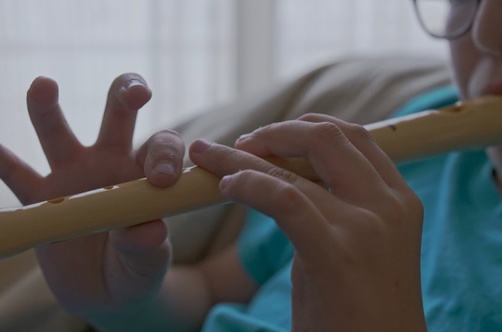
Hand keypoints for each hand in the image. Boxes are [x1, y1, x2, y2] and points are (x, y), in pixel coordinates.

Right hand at [0, 74, 184, 316]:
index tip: (161, 179)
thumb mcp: (148, 264)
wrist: (104, 293)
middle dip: (125, 95)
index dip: (165, 155)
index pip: (159, 146)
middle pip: (118, 117)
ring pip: (58, 136)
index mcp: (144, 175)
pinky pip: (14, 174)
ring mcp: (72, 178)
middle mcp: (110, 165)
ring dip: (48, 109)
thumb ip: (147, 246)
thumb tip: (148, 230)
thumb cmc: (136, 270)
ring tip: (43, 85)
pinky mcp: (38, 201)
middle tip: (136, 93)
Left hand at [189, 114, 425, 331]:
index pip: (352, 136)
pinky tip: (226, 187)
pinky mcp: (337, 252)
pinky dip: (249, 184)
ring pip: (294, 166)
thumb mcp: (354, 244)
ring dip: (242, 156)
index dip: (303, 128)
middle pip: (327, 136)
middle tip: (239, 143)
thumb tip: (286, 175)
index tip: (267, 138)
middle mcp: (389, 203)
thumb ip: (334, 205)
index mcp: (397, 198)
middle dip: (276, 131)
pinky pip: (284, 199)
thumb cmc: (357, 309)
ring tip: (208, 157)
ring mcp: (367, 225)